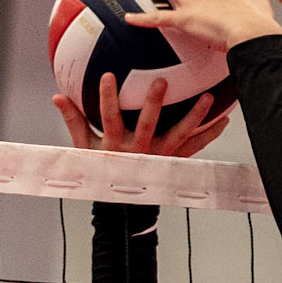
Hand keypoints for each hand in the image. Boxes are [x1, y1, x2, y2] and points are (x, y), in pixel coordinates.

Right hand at [53, 71, 228, 158]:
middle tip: (161, 81)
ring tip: (209, 98)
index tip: (106, 77)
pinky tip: (224, 120)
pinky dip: (210, 134)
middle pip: (147, 124)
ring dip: (195, 117)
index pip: (110, 118)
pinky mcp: (175, 161)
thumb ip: (73, 121)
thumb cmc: (103, 170)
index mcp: (116, 145)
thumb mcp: (84, 149)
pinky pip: (196, 148)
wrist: (125, 205)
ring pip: (179, 135)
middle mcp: (140, 151)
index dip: (107, 99)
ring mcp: (160, 157)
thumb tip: (57, 96)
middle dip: (153, 103)